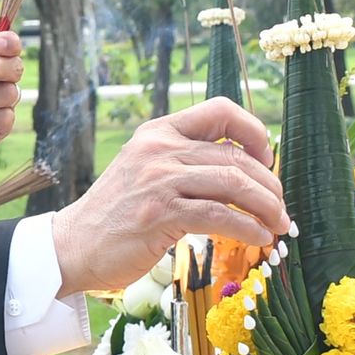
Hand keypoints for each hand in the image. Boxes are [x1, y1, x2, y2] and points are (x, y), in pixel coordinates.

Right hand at [48, 98, 287, 299]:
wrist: (74, 245)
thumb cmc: (116, 214)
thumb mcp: (146, 171)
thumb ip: (183, 162)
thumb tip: (239, 171)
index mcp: (159, 131)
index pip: (220, 109)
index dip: (253, 131)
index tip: (266, 159)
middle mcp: (160, 148)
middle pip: (235, 156)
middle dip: (269, 184)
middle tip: (281, 208)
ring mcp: (159, 179)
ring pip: (233, 184)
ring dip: (266, 207)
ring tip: (279, 225)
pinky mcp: (161, 213)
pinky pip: (220, 216)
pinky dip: (248, 228)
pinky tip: (259, 239)